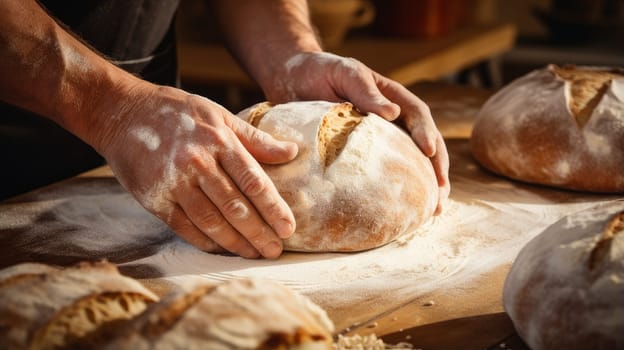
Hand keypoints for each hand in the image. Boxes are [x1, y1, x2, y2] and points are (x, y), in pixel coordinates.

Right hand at [92, 83, 297, 258]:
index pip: (254, 182)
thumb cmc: (176, 112)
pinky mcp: (153, 198)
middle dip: (259, 233)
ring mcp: (173, 183)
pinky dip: (205, 241)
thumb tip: (292, 152)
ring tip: (254, 254)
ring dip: (236, 243)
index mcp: (218, 141)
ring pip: (211, 221)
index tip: (288, 228)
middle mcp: (197, 163)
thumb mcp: (219, 115)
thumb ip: (255, 138)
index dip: (274, 209)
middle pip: (235, 206)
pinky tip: (223, 249)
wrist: (121, 113)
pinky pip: (184, 227)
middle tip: (275, 250)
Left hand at [266, 52, 449, 213]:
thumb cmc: (317, 71)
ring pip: (410, 160)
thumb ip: (365, 90)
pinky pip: (386, 169)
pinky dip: (398, 188)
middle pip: (424, 143)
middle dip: (437, 168)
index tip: (430, 152)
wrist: (292, 79)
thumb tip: (393, 113)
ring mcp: (380, 137)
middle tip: (441, 194)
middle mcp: (392, 118)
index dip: (426, 132)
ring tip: (433, 210)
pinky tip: (403, 208)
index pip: (417, 114)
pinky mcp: (364, 153)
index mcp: (391, 96)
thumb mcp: (342, 73)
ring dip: (425, 184)